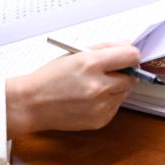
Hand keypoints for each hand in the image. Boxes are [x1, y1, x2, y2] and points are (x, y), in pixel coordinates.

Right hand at [5, 44, 138, 135]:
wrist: (33, 104)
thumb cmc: (50, 77)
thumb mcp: (74, 54)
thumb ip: (103, 48)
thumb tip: (127, 45)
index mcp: (91, 63)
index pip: (131, 55)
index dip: (130, 55)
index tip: (127, 57)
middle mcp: (99, 85)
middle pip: (131, 76)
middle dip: (123, 73)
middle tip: (107, 72)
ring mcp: (101, 105)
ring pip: (124, 92)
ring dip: (115, 88)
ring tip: (93, 86)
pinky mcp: (101, 120)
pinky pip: (116, 107)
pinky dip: (107, 102)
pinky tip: (89, 99)